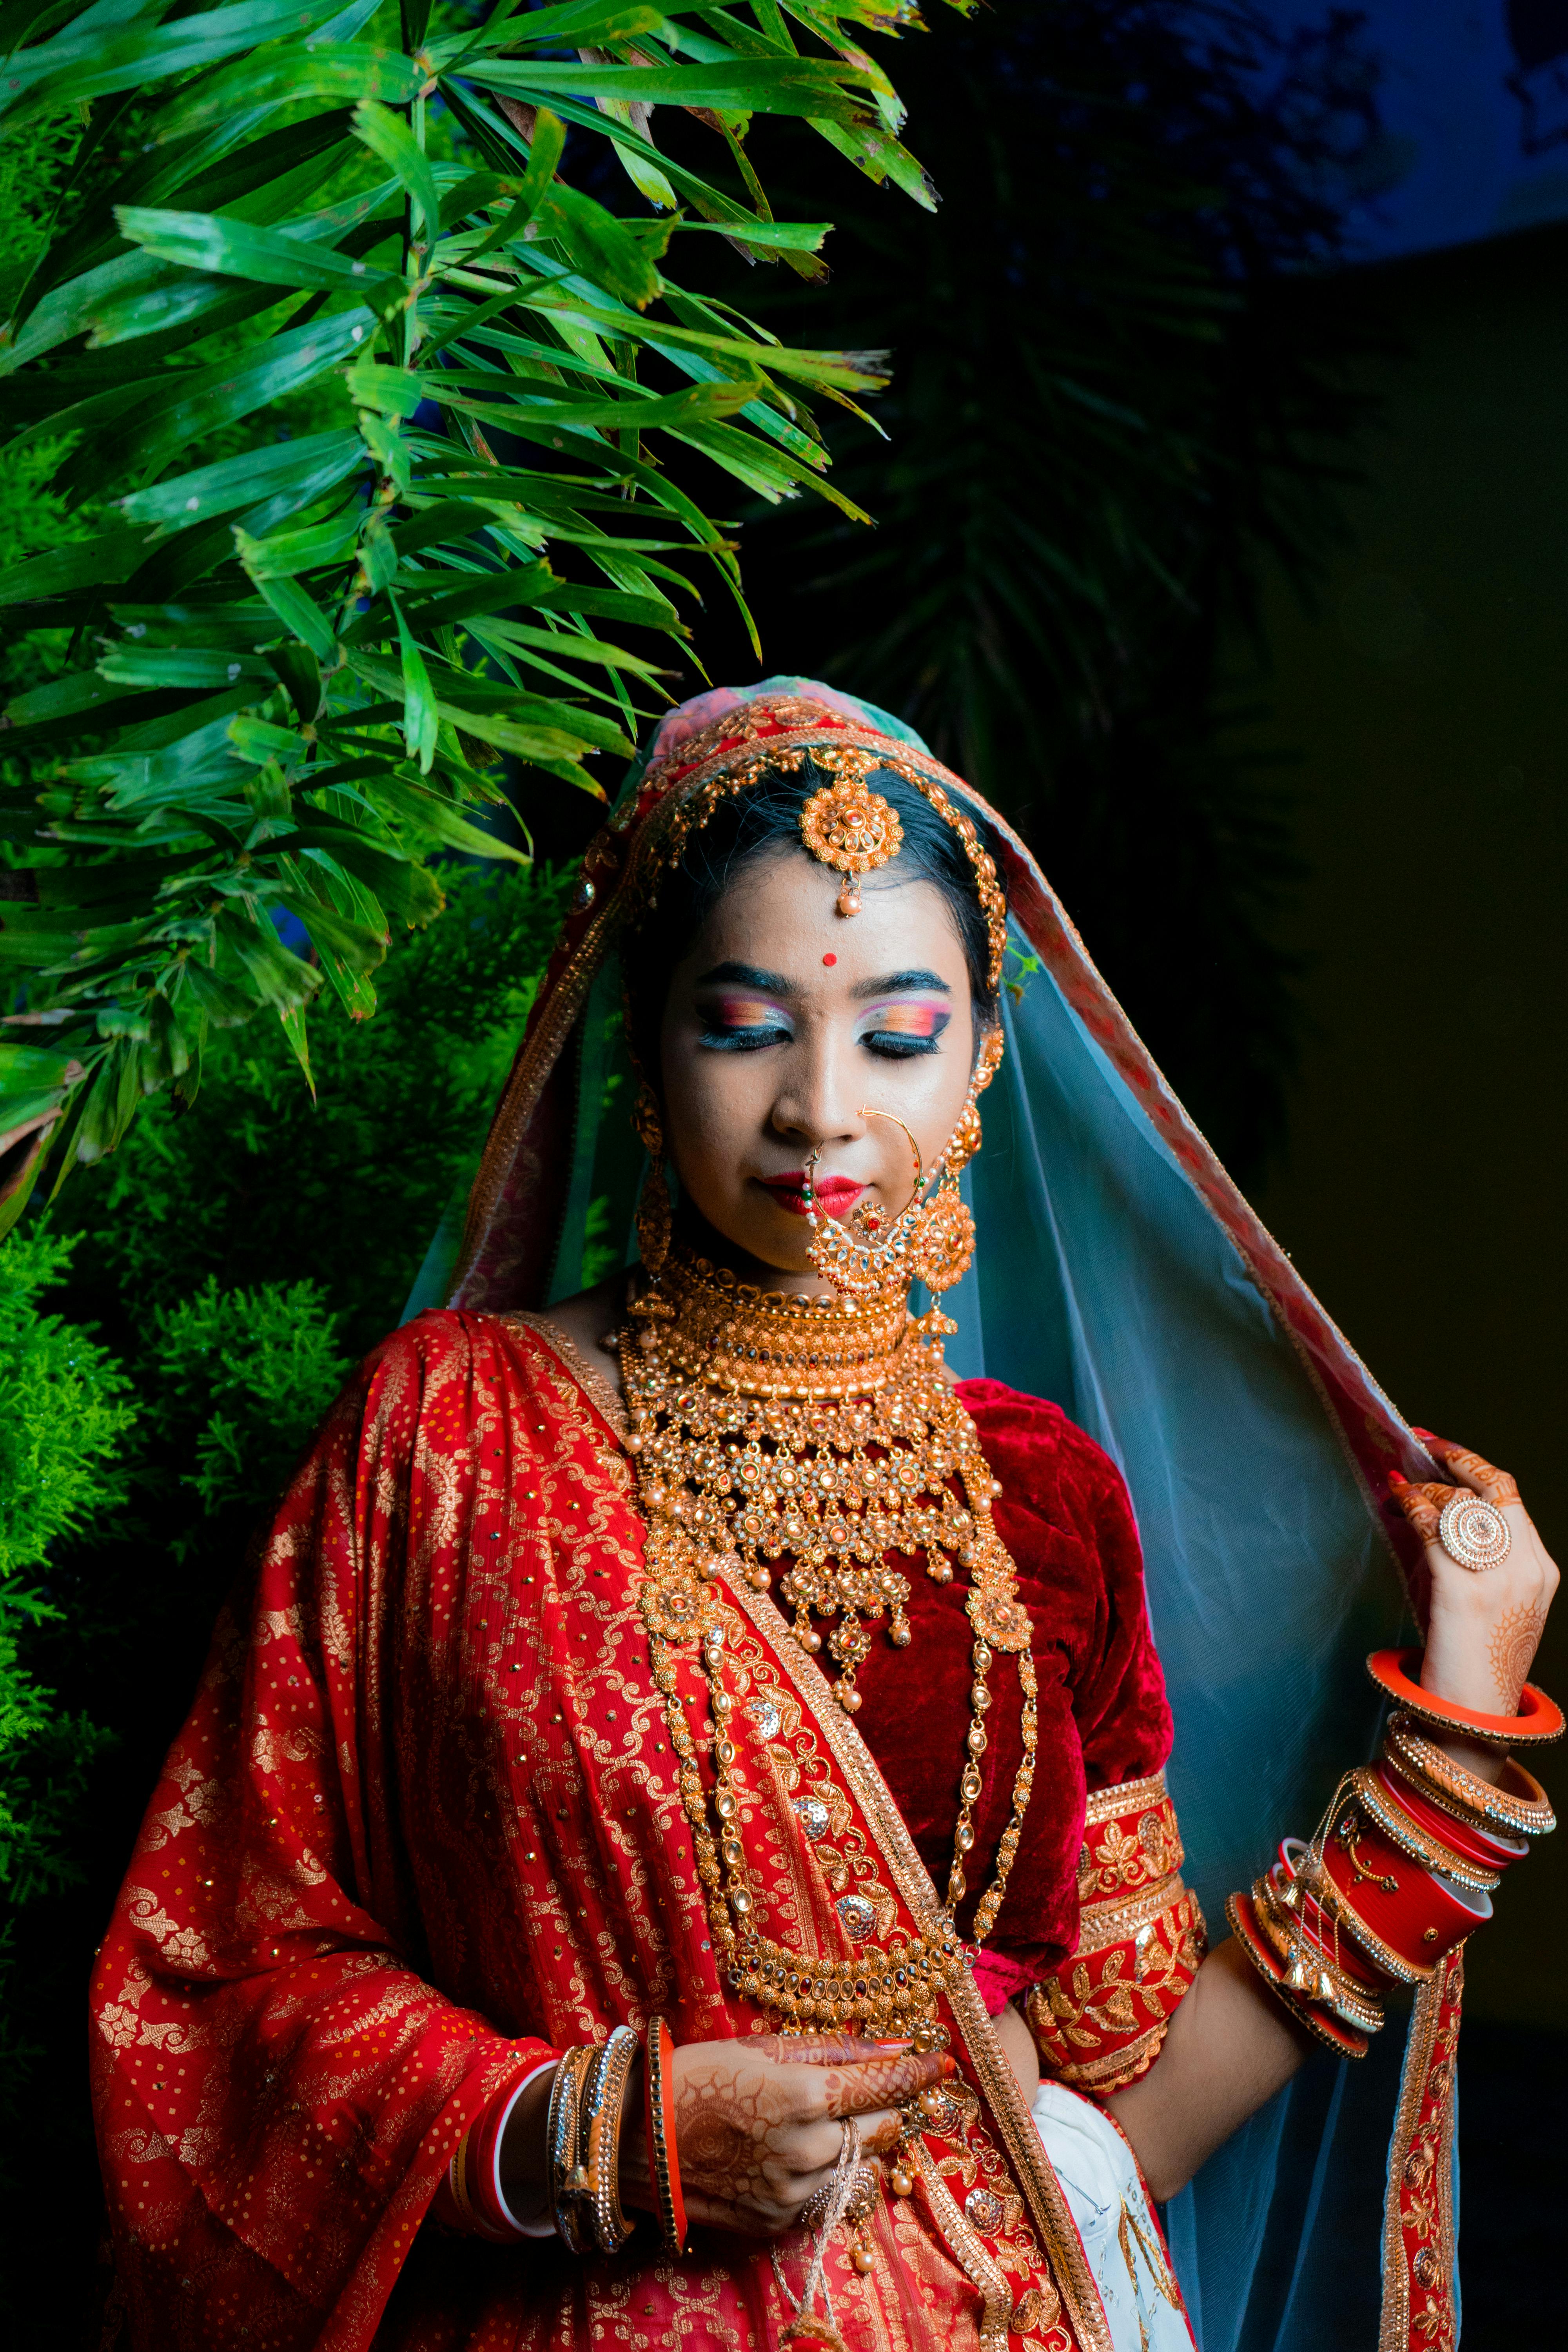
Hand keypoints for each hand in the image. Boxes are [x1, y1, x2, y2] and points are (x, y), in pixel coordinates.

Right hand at [619, 2031, 951, 2238]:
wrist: (638, 2137)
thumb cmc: (698, 2076)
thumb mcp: (764, 2048)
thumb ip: (832, 2050)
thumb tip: (889, 2049)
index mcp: (804, 2096)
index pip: (884, 2086)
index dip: (917, 2072)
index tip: (939, 2061)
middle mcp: (806, 2149)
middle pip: (881, 2128)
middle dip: (886, 2105)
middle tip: (879, 2087)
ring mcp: (793, 2190)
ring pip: (860, 2166)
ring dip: (858, 2141)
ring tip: (831, 2120)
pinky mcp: (778, 2220)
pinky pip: (825, 2193)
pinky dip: (825, 2170)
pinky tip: (798, 2150)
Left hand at [1390, 1434, 1558, 1771]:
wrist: (1472, 1715)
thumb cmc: (1473, 1659)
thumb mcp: (1490, 1600)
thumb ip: (1473, 1556)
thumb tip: (1430, 1508)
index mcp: (1540, 1570)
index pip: (1511, 1498)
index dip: (1475, 1465)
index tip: (1444, 1449)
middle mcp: (1525, 1568)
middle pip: (1492, 1487)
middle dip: (1454, 1458)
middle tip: (1420, 1445)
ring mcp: (1497, 1579)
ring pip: (1459, 1503)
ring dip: (1424, 1488)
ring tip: (1401, 1490)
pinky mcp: (1461, 1590)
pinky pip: (1433, 1527)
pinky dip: (1411, 1506)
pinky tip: (1396, 1504)